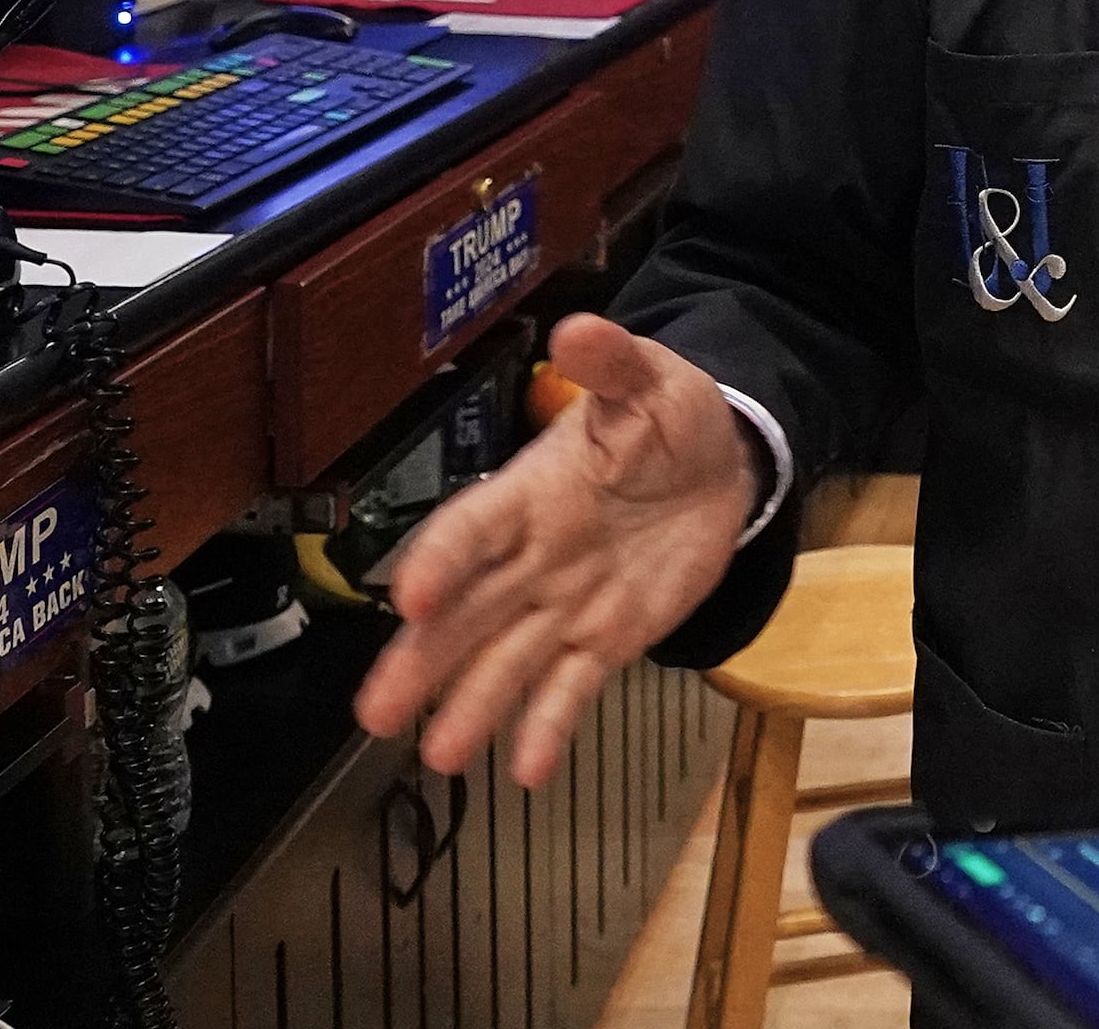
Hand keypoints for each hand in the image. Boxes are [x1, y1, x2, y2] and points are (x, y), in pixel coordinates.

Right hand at [354, 315, 759, 786]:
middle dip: (422, 662)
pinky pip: (572, 687)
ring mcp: (565, 603)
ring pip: (507, 661)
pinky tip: (526, 770)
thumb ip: (612, 364)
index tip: (411, 599)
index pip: (474, 528)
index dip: (441, 560)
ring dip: (471, 706)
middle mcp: (533, 556)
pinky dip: (550, 727)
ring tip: (439, 757)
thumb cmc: (669, 417)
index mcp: (530, 492)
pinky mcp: (606, 638)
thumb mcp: (650, 381)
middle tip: (376, 713)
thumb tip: (579, 327)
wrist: (723, 464)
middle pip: (467, 613)